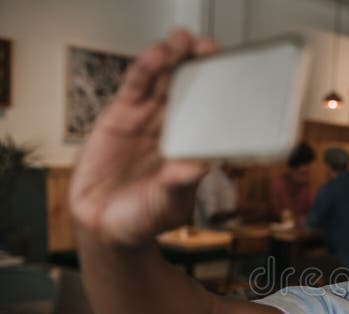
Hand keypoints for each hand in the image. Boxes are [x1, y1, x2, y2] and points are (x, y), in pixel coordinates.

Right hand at [70, 29, 216, 246]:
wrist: (104, 225)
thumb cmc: (144, 218)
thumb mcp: (168, 204)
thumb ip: (179, 184)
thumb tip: (201, 167)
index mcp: (194, 149)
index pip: (212, 115)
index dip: (221, 94)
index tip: (233, 79)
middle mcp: (175, 131)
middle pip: (190, 91)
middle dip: (200, 67)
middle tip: (209, 48)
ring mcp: (148, 121)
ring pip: (165, 84)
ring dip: (174, 60)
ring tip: (184, 41)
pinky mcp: (121, 117)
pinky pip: (136, 88)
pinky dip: (146, 70)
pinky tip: (156, 55)